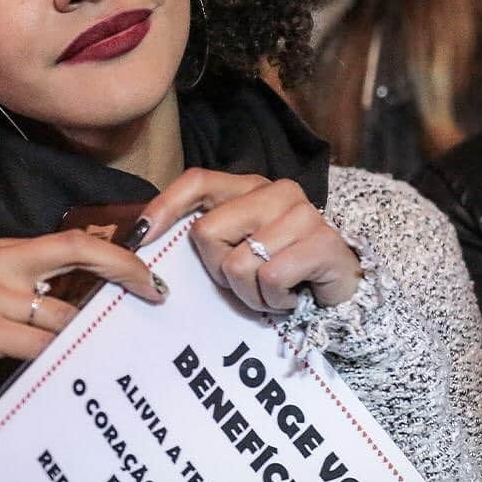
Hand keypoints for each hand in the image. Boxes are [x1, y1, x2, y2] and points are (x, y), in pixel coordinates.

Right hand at [0, 230, 166, 415]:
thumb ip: (20, 293)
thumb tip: (76, 307)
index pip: (68, 239)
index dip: (113, 253)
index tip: (145, 272)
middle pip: (75, 251)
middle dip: (123, 269)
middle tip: (155, 292)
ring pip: (62, 314)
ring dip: (85, 339)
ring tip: (104, 357)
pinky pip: (38, 346)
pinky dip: (58, 361)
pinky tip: (69, 376)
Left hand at [139, 169, 361, 311]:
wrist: (341, 293)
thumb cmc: (280, 272)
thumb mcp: (238, 248)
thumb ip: (206, 237)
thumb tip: (143, 239)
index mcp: (249, 187)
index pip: (198, 181)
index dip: (164, 206)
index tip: (141, 236)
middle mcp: (276, 191)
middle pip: (207, 233)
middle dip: (218, 271)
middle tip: (246, 281)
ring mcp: (303, 214)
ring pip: (237, 263)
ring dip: (250, 293)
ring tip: (271, 291)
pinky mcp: (323, 242)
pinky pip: (270, 278)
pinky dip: (274, 300)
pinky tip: (291, 296)